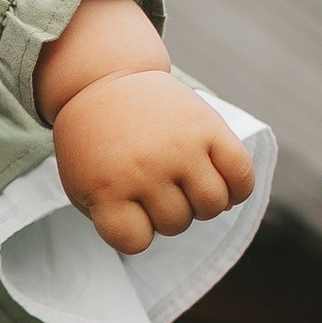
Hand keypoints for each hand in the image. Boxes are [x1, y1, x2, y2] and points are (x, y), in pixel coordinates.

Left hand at [53, 75, 253, 256]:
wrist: (103, 80)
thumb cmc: (93, 143)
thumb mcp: (80, 184)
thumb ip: (110, 218)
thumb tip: (156, 238)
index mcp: (107, 187)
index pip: (134, 242)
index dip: (133, 232)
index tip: (125, 210)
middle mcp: (145, 169)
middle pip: (176, 224)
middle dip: (167, 212)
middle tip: (155, 188)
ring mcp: (180, 147)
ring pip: (212, 206)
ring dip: (201, 204)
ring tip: (187, 185)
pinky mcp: (208, 127)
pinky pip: (241, 176)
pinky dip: (238, 189)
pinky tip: (222, 184)